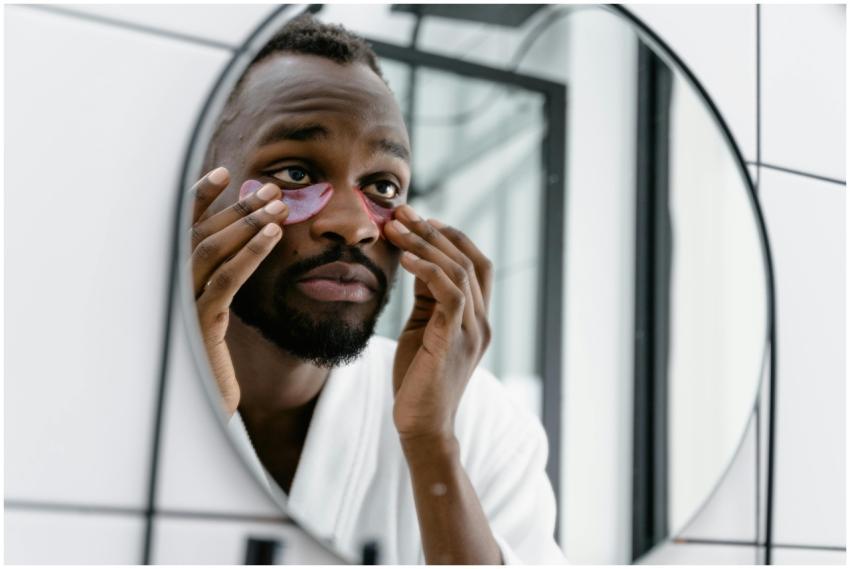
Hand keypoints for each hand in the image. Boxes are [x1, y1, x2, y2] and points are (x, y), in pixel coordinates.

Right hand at [189, 167, 288, 415]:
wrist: (204, 413)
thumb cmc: (214, 367)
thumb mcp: (218, 321)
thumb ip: (222, 286)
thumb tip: (248, 250)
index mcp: (178, 285)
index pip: (186, 231)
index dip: (201, 199)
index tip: (225, 173)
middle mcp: (174, 289)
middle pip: (202, 235)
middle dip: (238, 208)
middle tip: (272, 189)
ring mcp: (184, 306)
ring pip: (212, 251)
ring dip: (247, 223)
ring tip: (279, 205)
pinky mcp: (201, 326)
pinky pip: (227, 280)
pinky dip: (251, 253)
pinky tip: (274, 236)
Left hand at [384, 205, 492, 444]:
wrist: (422, 426)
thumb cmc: (417, 380)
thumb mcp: (423, 329)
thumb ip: (427, 298)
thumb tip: (415, 260)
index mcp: (476, 317)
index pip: (475, 262)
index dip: (450, 236)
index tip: (419, 219)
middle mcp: (481, 320)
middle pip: (469, 259)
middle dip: (434, 231)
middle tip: (402, 212)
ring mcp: (472, 330)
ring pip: (459, 270)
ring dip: (425, 244)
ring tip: (395, 228)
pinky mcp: (455, 340)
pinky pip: (449, 293)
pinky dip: (427, 270)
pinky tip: (403, 259)